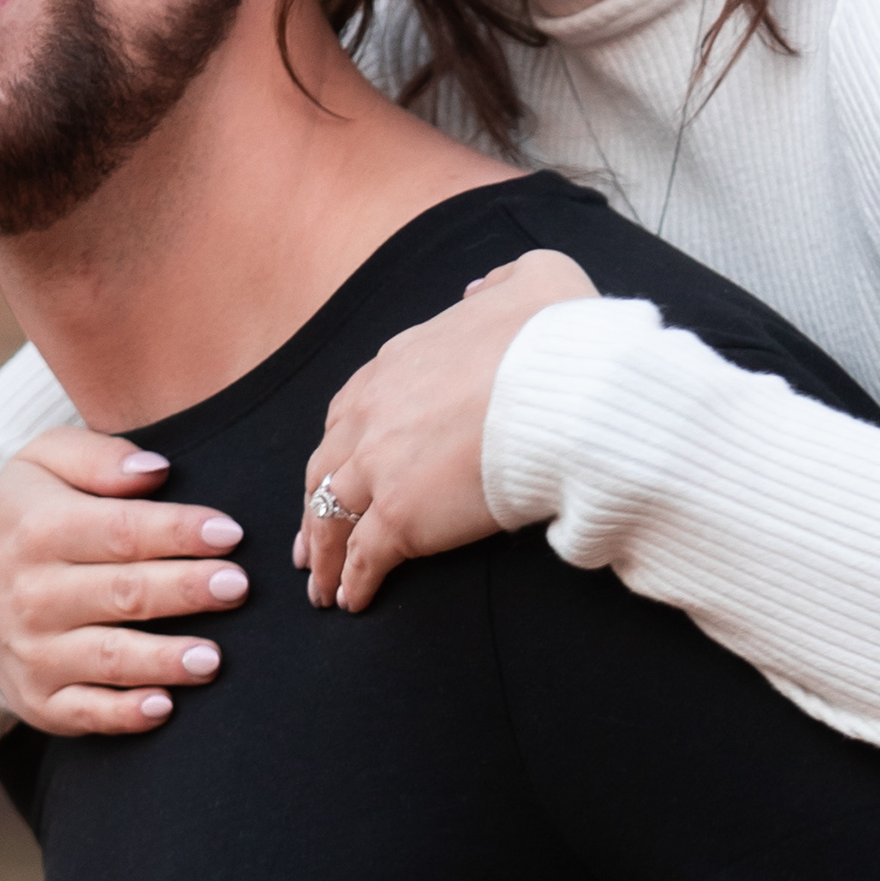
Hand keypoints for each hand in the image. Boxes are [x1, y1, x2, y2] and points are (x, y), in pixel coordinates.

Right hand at [0, 425, 247, 736]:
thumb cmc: (26, 519)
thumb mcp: (41, 464)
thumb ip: (97, 457)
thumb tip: (156, 470)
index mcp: (38, 528)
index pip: (120, 531)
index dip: (177, 531)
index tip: (229, 533)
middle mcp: (33, 594)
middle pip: (122, 593)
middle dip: (184, 590)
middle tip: (237, 586)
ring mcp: (35, 652)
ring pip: (108, 657)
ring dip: (163, 660)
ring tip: (212, 658)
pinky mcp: (39, 700)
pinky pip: (84, 712)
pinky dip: (123, 715)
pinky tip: (163, 708)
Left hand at [297, 252, 599, 612]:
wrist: (568, 391)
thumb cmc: (560, 338)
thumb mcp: (535, 279)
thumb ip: (501, 283)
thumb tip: (482, 290)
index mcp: (398, 362)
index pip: (351, 408)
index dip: (344, 443)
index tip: (342, 467)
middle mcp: (374, 412)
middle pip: (327, 464)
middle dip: (316, 501)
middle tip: (311, 535)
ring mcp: (380, 466)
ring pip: (330, 515)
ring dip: (322, 551)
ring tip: (320, 583)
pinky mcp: (399, 517)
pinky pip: (362, 557)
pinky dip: (351, 582)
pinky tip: (351, 601)